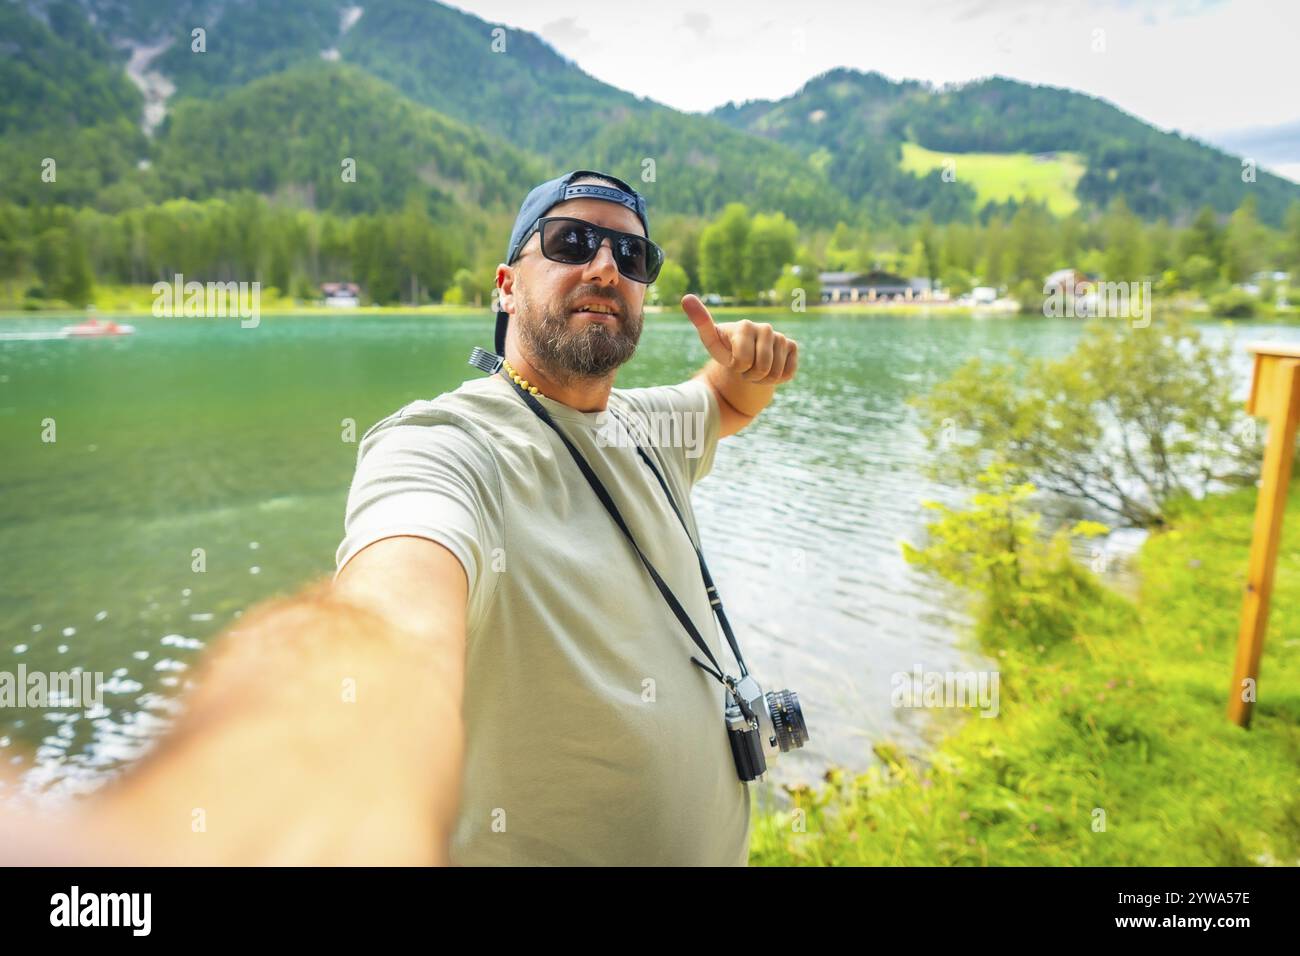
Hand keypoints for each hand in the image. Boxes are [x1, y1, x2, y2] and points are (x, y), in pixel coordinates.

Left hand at [683, 294, 797, 384]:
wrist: (744, 355)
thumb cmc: (726, 348)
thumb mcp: (711, 340)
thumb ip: (701, 321)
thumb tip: (686, 297)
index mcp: (745, 325)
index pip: (744, 361)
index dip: (737, 367)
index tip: (732, 359)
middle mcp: (765, 327)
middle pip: (762, 368)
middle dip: (751, 375)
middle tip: (744, 367)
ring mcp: (781, 336)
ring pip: (775, 373)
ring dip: (763, 379)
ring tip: (754, 368)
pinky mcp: (793, 346)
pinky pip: (788, 373)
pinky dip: (778, 379)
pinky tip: (770, 369)